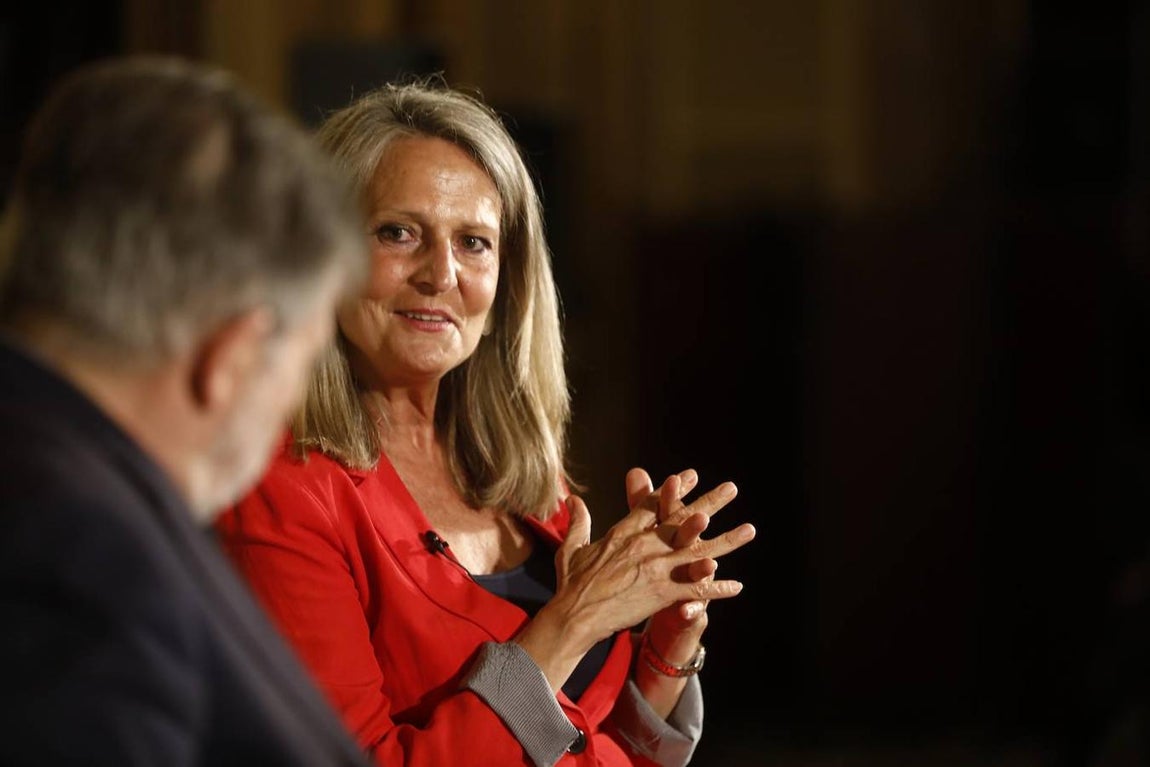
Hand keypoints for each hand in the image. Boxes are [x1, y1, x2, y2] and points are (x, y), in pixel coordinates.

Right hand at [515, 471, 752, 693]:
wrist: (575, 615)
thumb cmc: (572, 584)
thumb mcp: (572, 547)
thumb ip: (578, 521)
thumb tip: (571, 499)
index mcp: (625, 532)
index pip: (655, 505)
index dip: (674, 490)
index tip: (690, 476)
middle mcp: (645, 545)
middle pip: (684, 519)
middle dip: (710, 503)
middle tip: (731, 489)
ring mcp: (656, 568)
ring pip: (699, 551)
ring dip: (726, 541)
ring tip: (749, 531)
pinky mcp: (662, 593)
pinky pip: (696, 589)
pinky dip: (717, 588)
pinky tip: (737, 586)